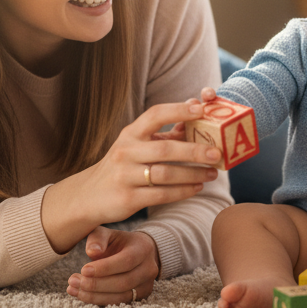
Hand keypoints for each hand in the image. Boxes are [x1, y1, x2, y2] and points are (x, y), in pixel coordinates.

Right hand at [42, 99, 221, 252]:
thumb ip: (164, 133)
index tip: (201, 109)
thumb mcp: (137, 145)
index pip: (154, 115)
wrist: (89, 196)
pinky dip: (183, 191)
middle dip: (194, 150)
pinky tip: (197, 188)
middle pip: (165, 149)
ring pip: (165, 174)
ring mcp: (125, 176)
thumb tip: (196, 112)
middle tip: (216, 153)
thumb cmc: (123, 165)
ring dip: (193, 174)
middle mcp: (125, 152)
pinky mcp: (128, 198)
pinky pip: (161, 194)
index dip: (178, 110)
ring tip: (212, 173)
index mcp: (130, 133)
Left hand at [67, 226, 159, 304]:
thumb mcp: (108, 234)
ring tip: (73, 288)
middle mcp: (148, 268)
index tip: (83, 269)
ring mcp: (146, 285)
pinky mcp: (139, 297)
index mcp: (143, 249)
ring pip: (120, 296)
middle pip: (123, 282)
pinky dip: (98, 300)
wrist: (139, 252)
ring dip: (94, 295)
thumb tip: (92, 252)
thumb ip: (98, 238)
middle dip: (96, 284)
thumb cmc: (120, 242)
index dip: (105, 268)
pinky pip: (118, 302)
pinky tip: (81, 294)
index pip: (127, 261)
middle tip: (74, 280)